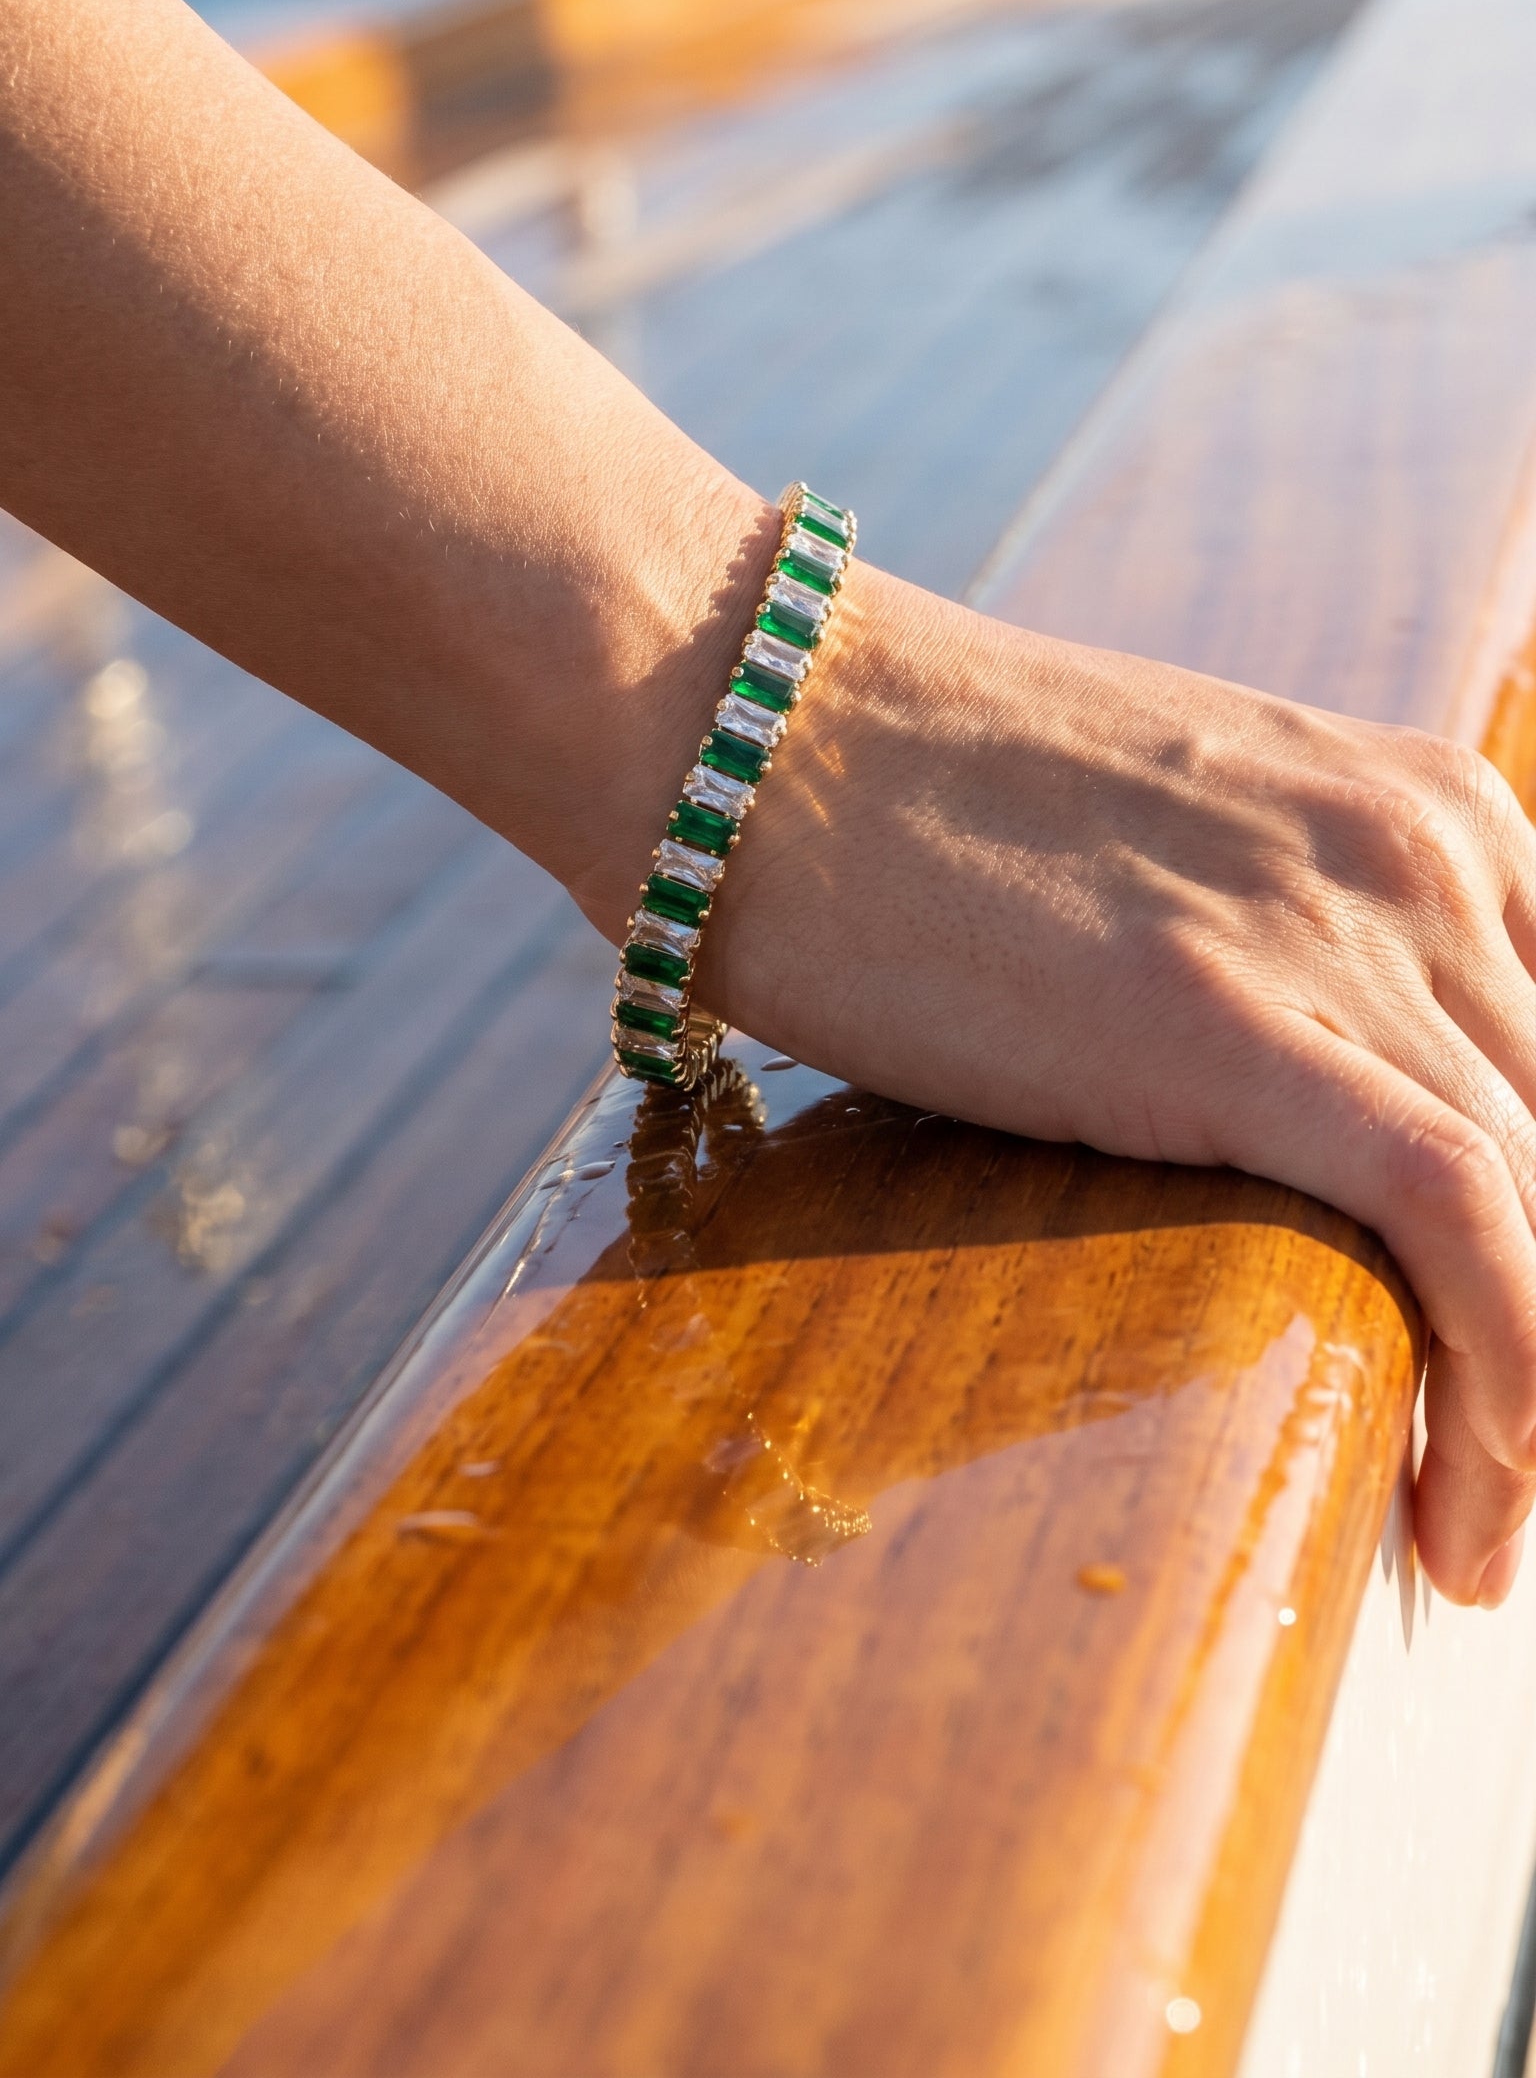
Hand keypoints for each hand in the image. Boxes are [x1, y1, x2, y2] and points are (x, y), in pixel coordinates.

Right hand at [703, 563, 1535, 1607]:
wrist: (751, 718)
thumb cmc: (917, 794)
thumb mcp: (1181, 852)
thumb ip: (1292, 953)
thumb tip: (1312, 1130)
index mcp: (1431, 810)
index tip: (1517, 1360)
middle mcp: (1430, 857)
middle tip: (1490, 1484)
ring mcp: (1344, 929)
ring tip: (1469, 1547)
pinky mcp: (1237, 1022)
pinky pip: (1465, 1221)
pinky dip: (1508, 1394)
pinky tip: (1458, 1530)